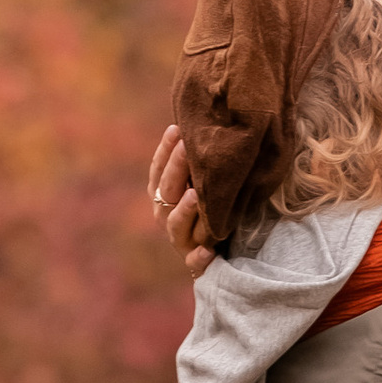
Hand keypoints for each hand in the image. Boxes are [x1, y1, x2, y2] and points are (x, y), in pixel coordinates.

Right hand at [148, 123, 209, 278]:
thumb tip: (210, 120)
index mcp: (164, 194)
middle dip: (177, 168)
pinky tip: (208, 250)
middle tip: (188, 147)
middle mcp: (166, 215)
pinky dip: (199, 257)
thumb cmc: (212, 204)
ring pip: (176, 224)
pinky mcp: (195, 262)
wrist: (222, 251)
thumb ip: (200, 159)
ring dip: (185, 210)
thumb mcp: (204, 181)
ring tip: (196, 195)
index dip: (165, 151)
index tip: (177, 129)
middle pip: (168, 191)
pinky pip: (195, 261)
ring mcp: (180, 239)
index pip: (159, 170)